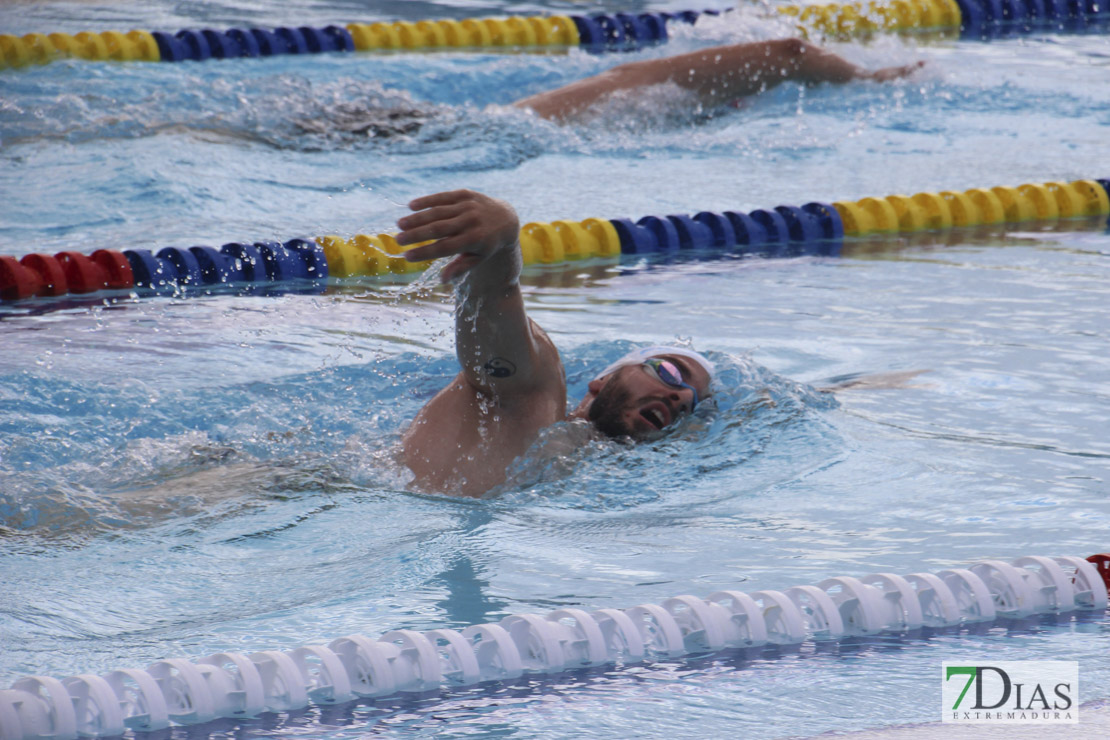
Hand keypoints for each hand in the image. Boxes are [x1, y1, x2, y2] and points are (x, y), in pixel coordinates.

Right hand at [396, 189, 520, 283]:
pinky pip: (443, 197)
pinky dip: (426, 201)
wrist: (505, 218)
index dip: (425, 253)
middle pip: (438, 229)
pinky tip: (410, 206)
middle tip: (398, 240)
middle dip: (416, 235)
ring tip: (399, 225)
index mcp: (475, 240)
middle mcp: (471, 222)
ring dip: (417, 218)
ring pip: (438, 212)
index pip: (445, 248)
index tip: (407, 256)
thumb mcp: (478, 258)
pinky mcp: (465, 194)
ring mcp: (468, 206)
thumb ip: (461, 267)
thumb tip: (442, 280)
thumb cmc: (487, 243)